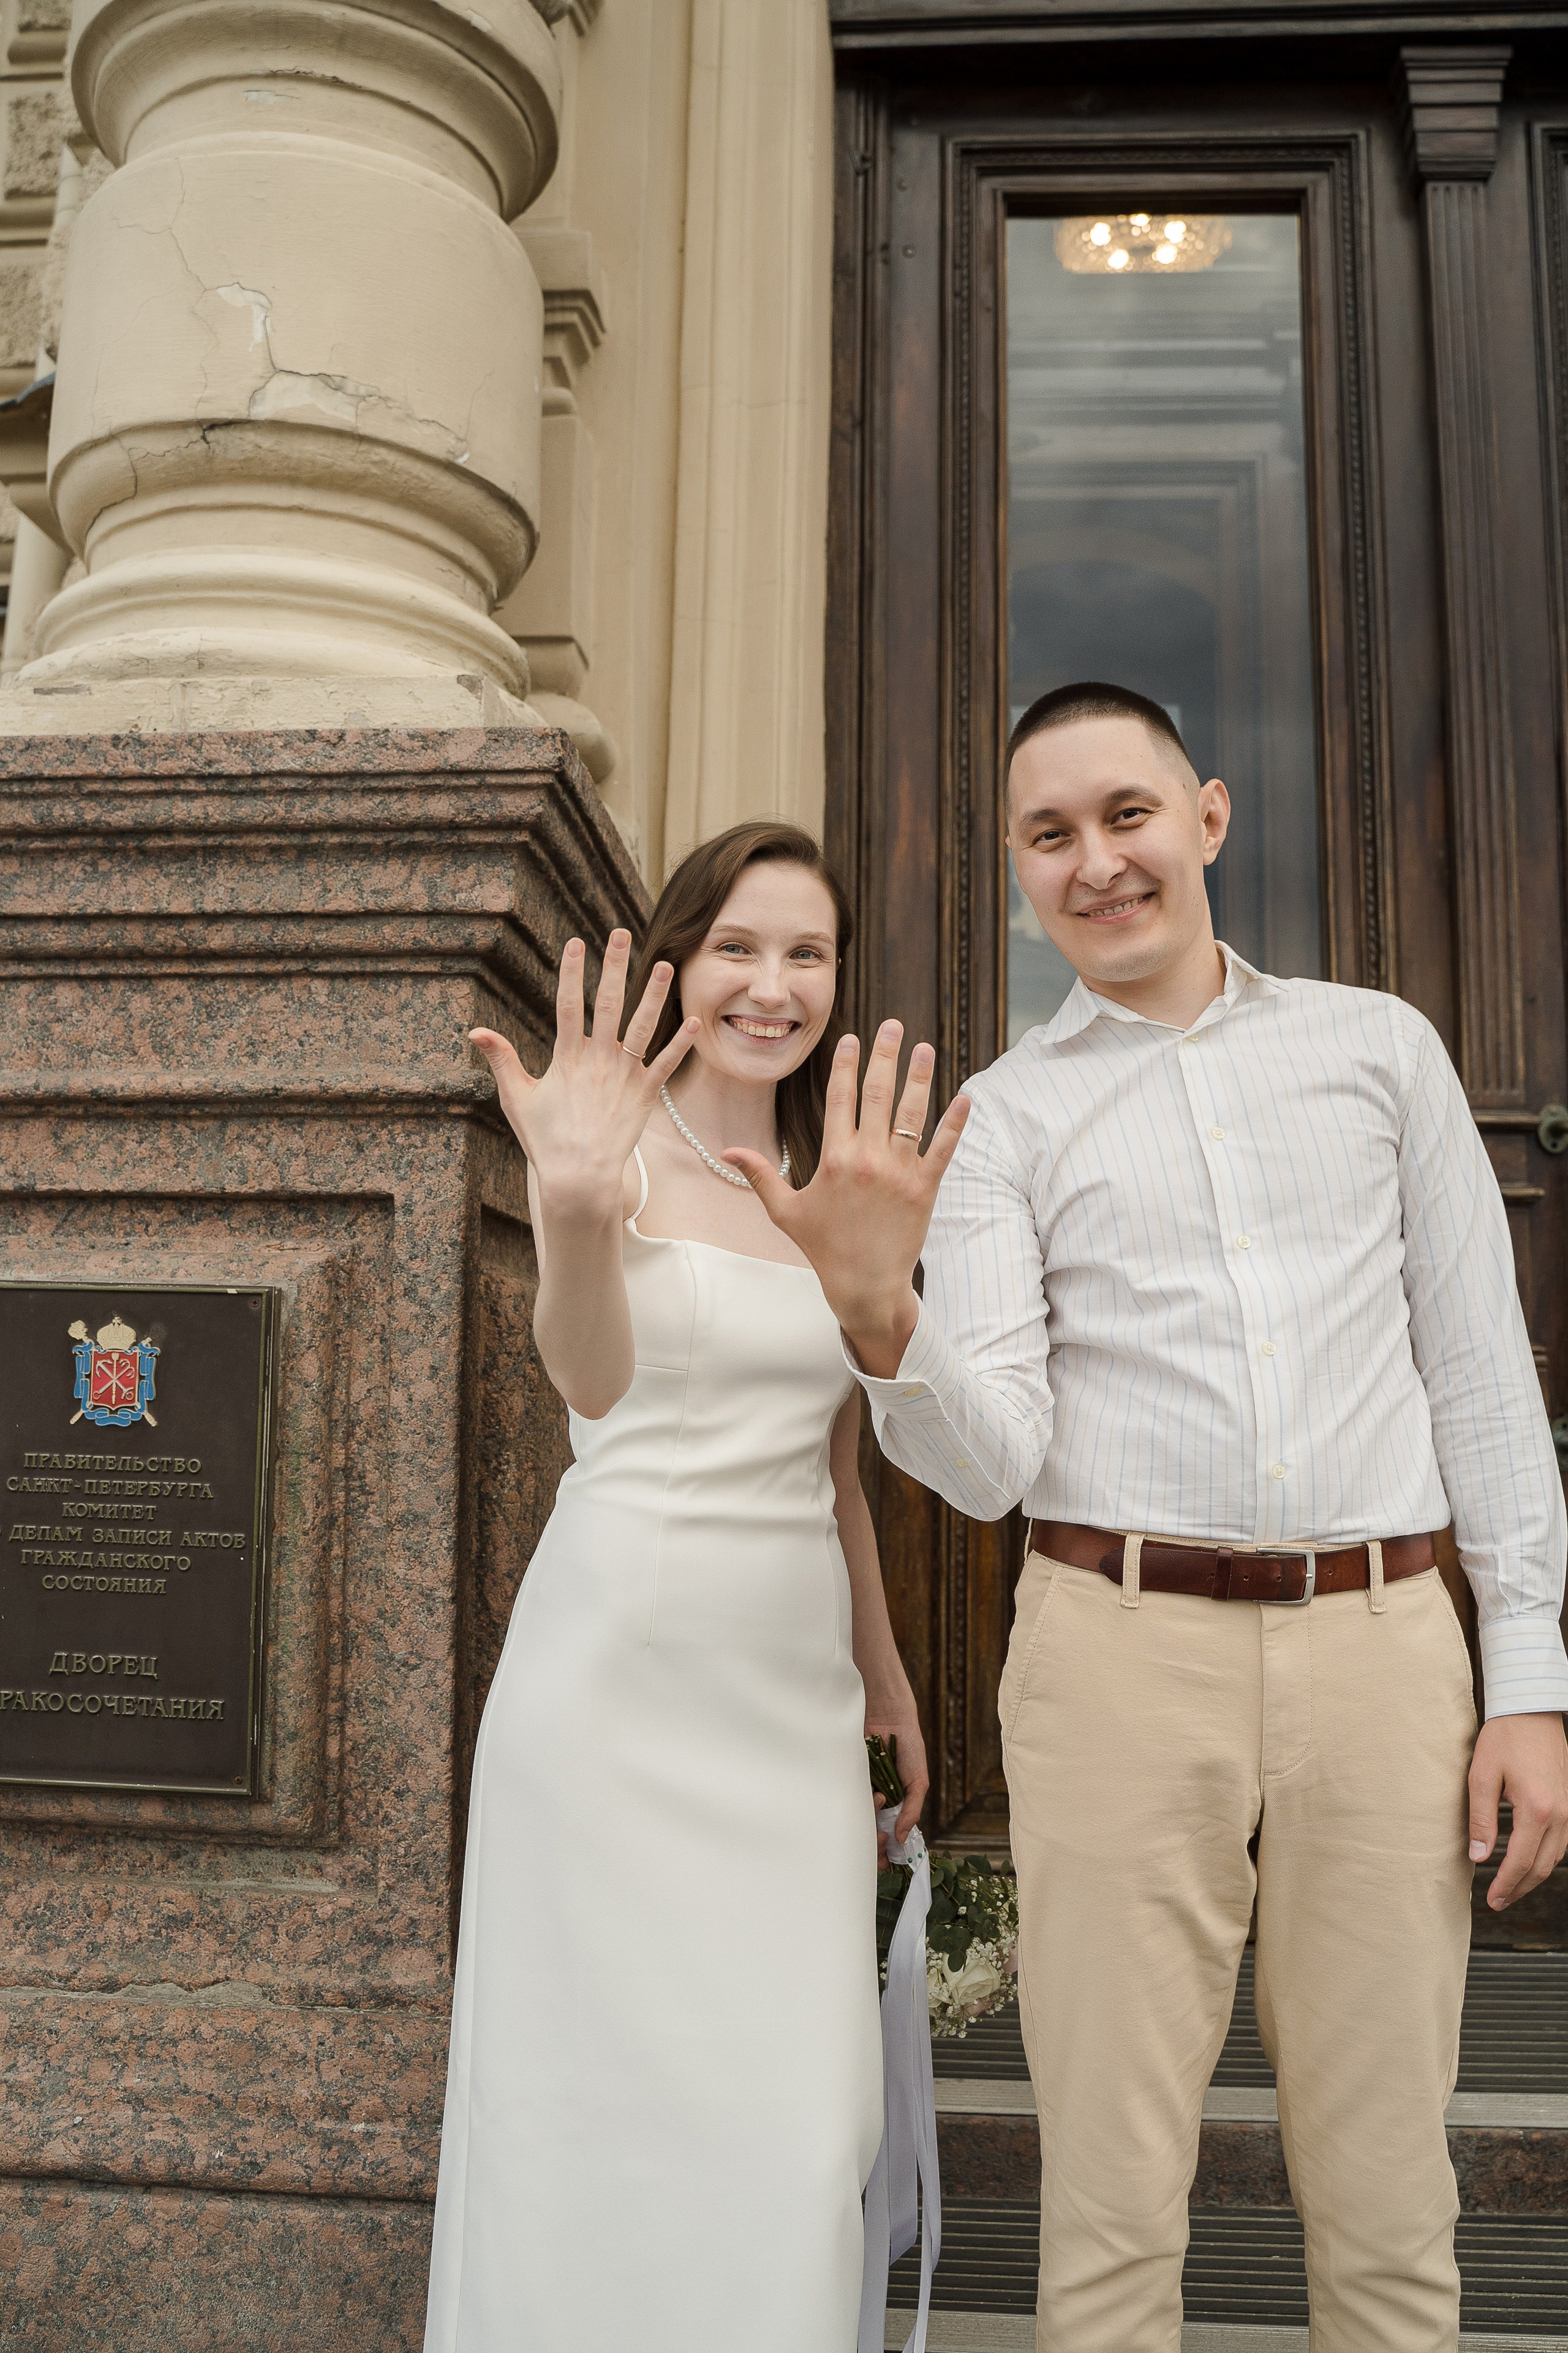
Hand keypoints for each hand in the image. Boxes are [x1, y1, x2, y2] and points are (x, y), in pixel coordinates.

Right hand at [470, 931, 697, 1221]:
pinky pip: (667, 1065)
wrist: (579, 1178)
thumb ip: (502, 1060)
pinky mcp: (645, 1095)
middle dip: (614, 967)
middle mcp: (598, 1060)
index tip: (576, 943)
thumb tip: (474, 1031)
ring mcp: (624, 1076)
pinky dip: (682, 1044)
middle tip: (621, 934)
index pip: (569, 1005)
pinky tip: (695, 1021)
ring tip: (666, 965)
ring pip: (643, 1027)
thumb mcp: (517, 1098)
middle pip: (607, 1005)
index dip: (572, 973)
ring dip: (655, 995)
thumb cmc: (545, 1140)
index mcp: (567, 1058)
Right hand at [725, 1022, 969, 1376]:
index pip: (840, 1098)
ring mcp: (899, 1173)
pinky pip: (943, 1148)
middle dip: (884, 1055)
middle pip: (878, 1094)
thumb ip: (760, 1176)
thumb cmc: (823, 1249)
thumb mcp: (785, 1212)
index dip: (845, 1065)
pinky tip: (965, 1097)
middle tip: (892, 1025)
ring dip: (921, 1077)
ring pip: (912, 1114)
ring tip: (925, 1048)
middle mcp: (867, 1159)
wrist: (864, 1286)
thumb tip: (727, 1151)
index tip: (851, 1038)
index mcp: (834, 1159)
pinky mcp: (925, 1189)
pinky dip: (955, 1123)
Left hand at [866, 1693, 928, 1855]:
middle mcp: (878, 1801)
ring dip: (871, 1819)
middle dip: (876, 1843)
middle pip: (872, 1833)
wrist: (889, 1717)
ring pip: (860, 1820)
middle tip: (881, 1839)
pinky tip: (875, 1795)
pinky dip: (863, 1803)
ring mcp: (862, 1791)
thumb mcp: (919, 1782)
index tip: (885, 1865)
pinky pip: (850, 1800)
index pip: (889, 1835)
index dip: (886, 1853)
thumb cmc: (909, 1748)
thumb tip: (902, 1839)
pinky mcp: (849, 1779)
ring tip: (881, 1800)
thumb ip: (912, 1811)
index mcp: (895, 1805)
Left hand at [1469, 1712, 1567, 1907]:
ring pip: (1555, 1857)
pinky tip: (1529, 1861)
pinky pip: (1561, 1842)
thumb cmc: (1504, 1738)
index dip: (1506, 1885)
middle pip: (1541, 1866)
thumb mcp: (1482, 1776)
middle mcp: (1560, 1815)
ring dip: (1533, 1876)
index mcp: (1537, 1810)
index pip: (1520, 1861)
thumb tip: (1478, 1856)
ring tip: (1511, 1888)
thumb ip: (1481, 1819)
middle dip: (1520, 1888)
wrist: (1532, 1709)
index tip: (1492, 1901)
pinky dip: (1545, 1858)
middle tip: (1499, 1902)